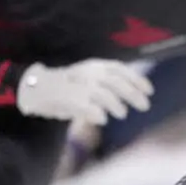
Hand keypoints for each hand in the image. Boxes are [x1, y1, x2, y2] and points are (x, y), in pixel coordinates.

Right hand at [16, 59, 152, 125]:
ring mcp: (78, 86)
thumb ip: (109, 83)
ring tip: (121, 114)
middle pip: (116, 83)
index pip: (120, 69)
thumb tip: (135, 94)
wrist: (35, 87)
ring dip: (117, 106)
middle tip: (145, 106)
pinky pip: (89, 108)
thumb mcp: (89, 77)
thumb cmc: (67, 85)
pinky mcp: (68, 99)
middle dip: (133, 95)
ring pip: (105, 95)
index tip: (150, 91)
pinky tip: (102, 119)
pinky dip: (99, 114)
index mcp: (94, 65)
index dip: (137, 80)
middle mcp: (88, 73)